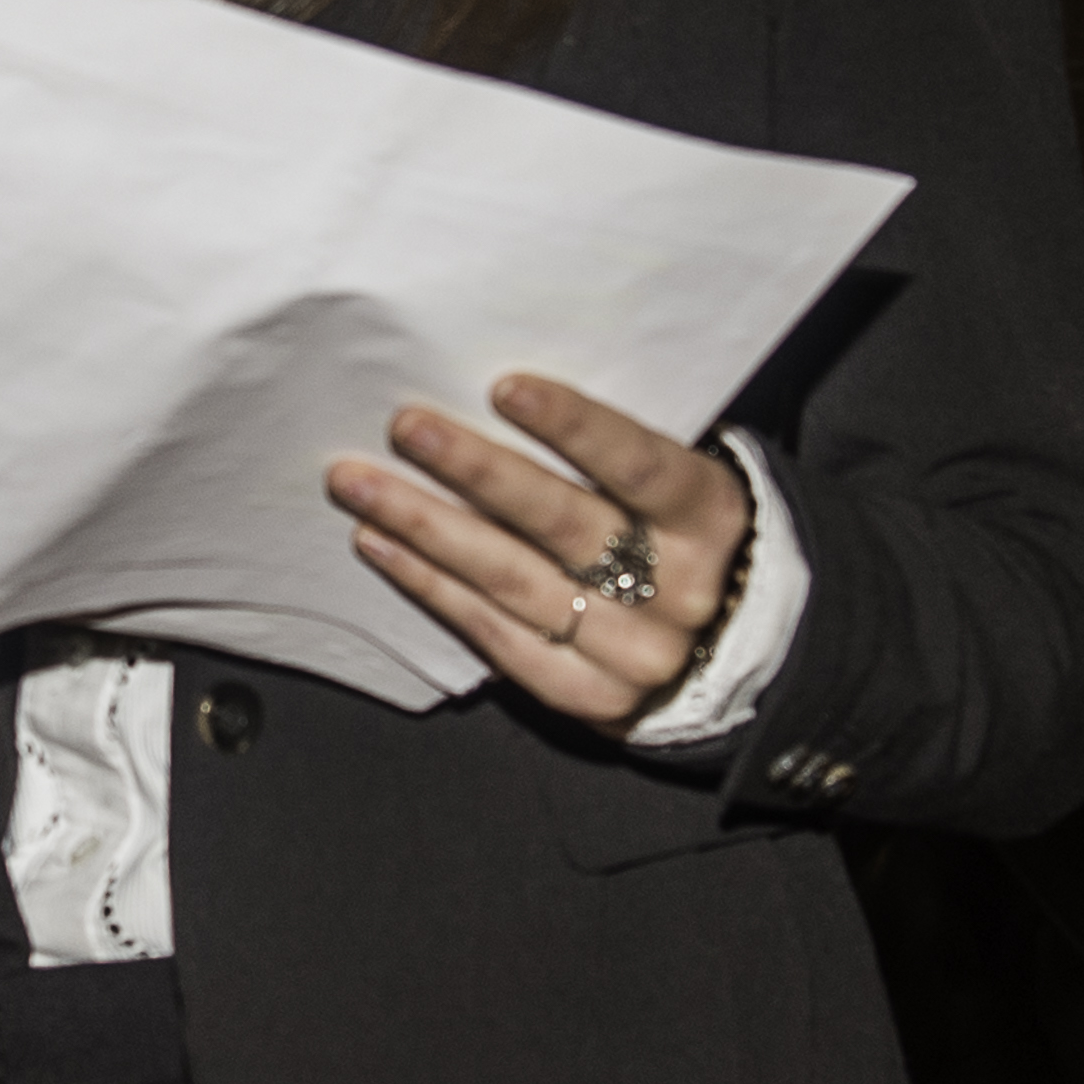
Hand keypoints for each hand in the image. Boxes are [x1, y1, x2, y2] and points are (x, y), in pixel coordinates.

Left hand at [327, 374, 753, 733]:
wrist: (725, 646)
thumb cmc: (670, 529)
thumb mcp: (670, 481)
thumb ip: (608, 448)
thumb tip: (495, 388)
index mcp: (710, 517)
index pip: (640, 465)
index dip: (575, 426)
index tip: (504, 387)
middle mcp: (681, 591)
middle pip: (563, 525)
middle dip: (476, 471)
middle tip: (405, 426)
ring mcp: (636, 652)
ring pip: (515, 582)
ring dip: (425, 527)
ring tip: (358, 483)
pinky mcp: (590, 697)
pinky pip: (497, 636)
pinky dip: (431, 586)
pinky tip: (379, 544)